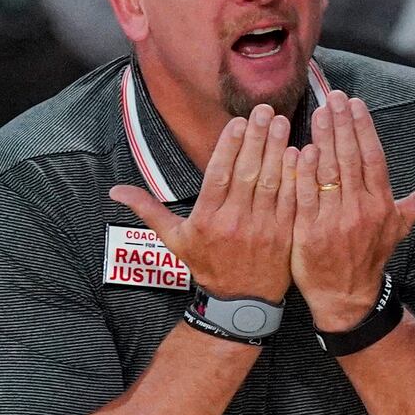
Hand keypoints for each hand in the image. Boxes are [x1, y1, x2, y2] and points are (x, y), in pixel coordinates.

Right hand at [110, 104, 297, 301]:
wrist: (241, 304)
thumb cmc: (207, 266)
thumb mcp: (174, 240)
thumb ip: (148, 210)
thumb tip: (114, 191)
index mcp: (207, 219)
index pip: (218, 176)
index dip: (228, 147)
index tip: (237, 122)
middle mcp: (235, 221)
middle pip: (247, 173)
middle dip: (256, 138)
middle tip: (263, 110)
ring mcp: (262, 228)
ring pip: (272, 182)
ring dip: (277, 149)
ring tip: (281, 122)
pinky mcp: (284, 234)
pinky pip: (291, 200)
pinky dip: (295, 176)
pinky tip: (299, 152)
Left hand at [292, 91, 414, 329]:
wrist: (346, 297)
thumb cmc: (369, 256)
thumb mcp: (398, 229)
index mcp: (382, 204)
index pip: (374, 158)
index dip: (364, 129)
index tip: (355, 103)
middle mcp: (361, 210)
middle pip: (351, 158)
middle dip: (342, 124)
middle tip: (333, 96)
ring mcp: (334, 220)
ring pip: (329, 171)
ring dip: (324, 138)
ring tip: (319, 112)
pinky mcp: (309, 231)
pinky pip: (306, 194)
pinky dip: (304, 171)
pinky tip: (300, 147)